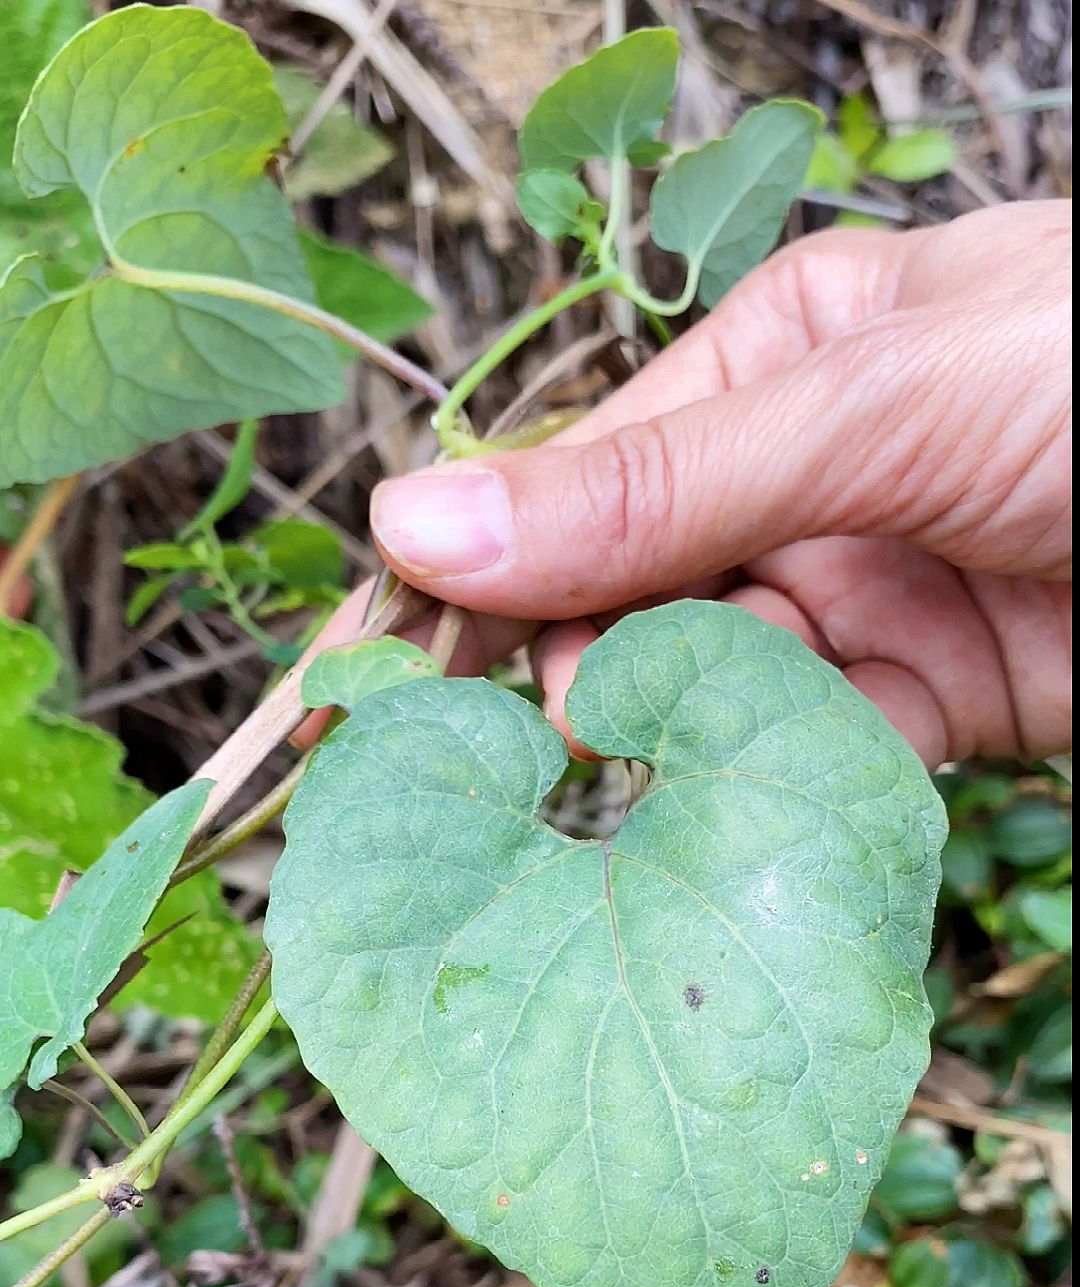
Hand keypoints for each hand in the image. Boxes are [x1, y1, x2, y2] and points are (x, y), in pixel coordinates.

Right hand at [367, 201, 1070, 767]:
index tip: (398, 689)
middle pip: (635, 602)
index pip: (585, 482)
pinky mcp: (938, 709)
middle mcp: (808, 485)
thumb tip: (421, 523)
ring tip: (604, 831)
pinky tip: (719, 847)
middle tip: (516, 781)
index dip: (489, 582)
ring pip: (716, 699)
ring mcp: (870, 601)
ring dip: (667, 764)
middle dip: (573, 688)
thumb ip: (661, 483)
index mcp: (779, 365)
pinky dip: (769, 810)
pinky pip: (817, 769)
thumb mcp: (875, 401)